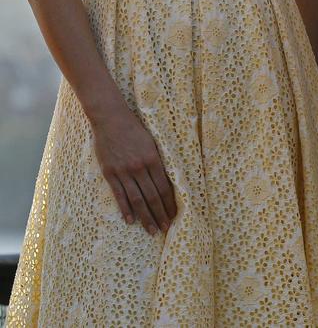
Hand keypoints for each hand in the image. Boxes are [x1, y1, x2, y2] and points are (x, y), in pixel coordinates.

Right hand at [92, 106, 176, 234]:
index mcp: (153, 159)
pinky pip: (119, 195)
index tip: (174, 216)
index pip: (164, 187)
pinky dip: (125, 209)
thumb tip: (166, 180)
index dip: (170, 203)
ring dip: (145, 217)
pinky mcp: (110, 173)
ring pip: (137, 199)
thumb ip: (158, 161)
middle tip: (165, 229)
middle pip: (152, 196)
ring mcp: (123, 172)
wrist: (111, 119)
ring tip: (151, 230)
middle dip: (160, 215)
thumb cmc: (135, 129)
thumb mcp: (153, 142)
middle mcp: (139, 167)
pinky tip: (130, 220)